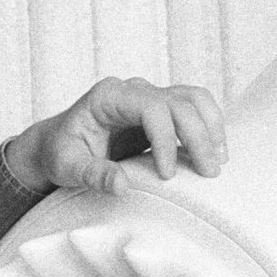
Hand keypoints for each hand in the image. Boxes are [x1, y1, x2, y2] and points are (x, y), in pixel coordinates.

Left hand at [5, 77, 227, 192]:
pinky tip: (213, 153)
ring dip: (211, 127)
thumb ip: (92, 174)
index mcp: (108, 97)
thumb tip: (121, 185)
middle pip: (179, 102)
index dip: (165, 138)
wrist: (58, 145)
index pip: (151, 106)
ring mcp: (148, 98)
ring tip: (218, 161)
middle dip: (198, 136)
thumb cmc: (60, 153)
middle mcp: (132, 91)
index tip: (167, 175)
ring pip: (193, 99)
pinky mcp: (160, 112)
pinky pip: (193, 109)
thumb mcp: (66, 167)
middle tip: (208, 172)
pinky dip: (208, 127)